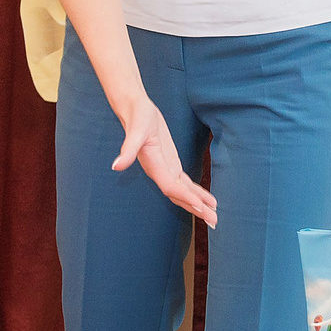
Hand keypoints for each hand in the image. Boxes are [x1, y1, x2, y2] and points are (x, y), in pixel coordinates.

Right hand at [113, 97, 216, 225]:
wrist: (135, 109)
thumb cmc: (137, 117)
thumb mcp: (135, 131)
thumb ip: (128, 150)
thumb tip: (116, 167)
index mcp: (152, 166)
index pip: (170, 187)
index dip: (184, 197)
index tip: (199, 206)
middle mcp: (159, 172)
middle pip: (179, 195)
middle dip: (196, 208)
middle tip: (214, 220)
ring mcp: (165, 170)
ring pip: (183, 192)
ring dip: (198, 204)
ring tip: (214, 215)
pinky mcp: (170, 165)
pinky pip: (184, 183)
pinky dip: (196, 192)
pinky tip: (208, 200)